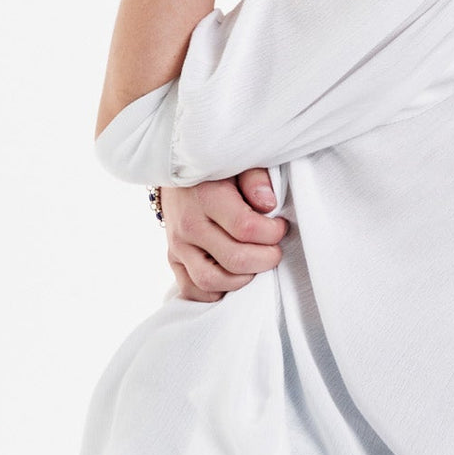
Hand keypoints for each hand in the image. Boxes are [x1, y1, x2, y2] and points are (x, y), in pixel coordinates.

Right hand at [159, 169, 287, 301]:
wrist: (179, 173)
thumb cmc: (217, 170)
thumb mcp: (239, 163)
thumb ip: (256, 179)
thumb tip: (269, 204)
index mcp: (206, 197)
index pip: (246, 228)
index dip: (273, 232)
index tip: (280, 226)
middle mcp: (188, 225)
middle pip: (235, 260)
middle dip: (266, 259)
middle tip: (274, 249)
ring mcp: (178, 245)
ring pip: (212, 281)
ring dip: (243, 279)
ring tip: (254, 262)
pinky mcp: (173, 259)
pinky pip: (192, 290)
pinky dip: (216, 291)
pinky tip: (233, 276)